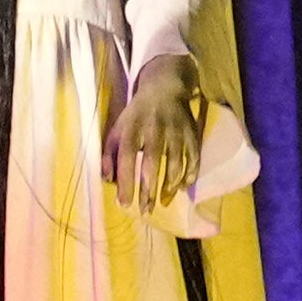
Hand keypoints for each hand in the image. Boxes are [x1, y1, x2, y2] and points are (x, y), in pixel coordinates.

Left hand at [109, 47, 207, 214]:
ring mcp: (175, 131)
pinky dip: (190, 174)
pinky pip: (194, 157)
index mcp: (132, 129)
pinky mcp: (191, 132)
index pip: (127, 158)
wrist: (165, 88)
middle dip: (149, 190)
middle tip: (146, 212)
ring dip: (169, 186)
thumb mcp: (117, 130)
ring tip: (163, 203)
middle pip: (151, 163)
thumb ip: (109, 155)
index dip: (126, 182)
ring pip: (175, 163)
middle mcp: (154, 130)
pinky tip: (183, 188)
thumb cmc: (136, 116)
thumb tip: (107, 181)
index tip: (124, 204)